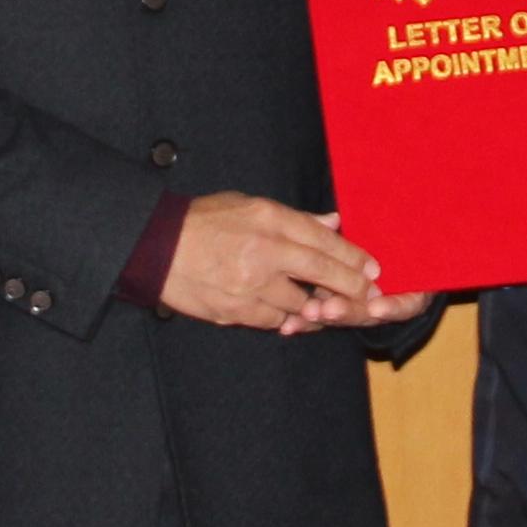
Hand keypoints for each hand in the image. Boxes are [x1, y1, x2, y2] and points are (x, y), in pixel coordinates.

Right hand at [161, 192, 383, 332]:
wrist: (154, 246)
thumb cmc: (202, 221)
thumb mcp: (248, 206)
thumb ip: (294, 218)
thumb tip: (333, 222)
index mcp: (267, 220)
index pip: (322, 239)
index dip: (352, 256)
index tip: (372, 268)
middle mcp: (263, 252)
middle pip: (320, 272)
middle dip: (351, 286)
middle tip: (371, 295)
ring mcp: (249, 285)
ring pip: (300, 304)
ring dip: (316, 307)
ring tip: (327, 307)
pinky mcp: (234, 311)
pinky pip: (273, 321)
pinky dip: (285, 319)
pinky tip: (291, 316)